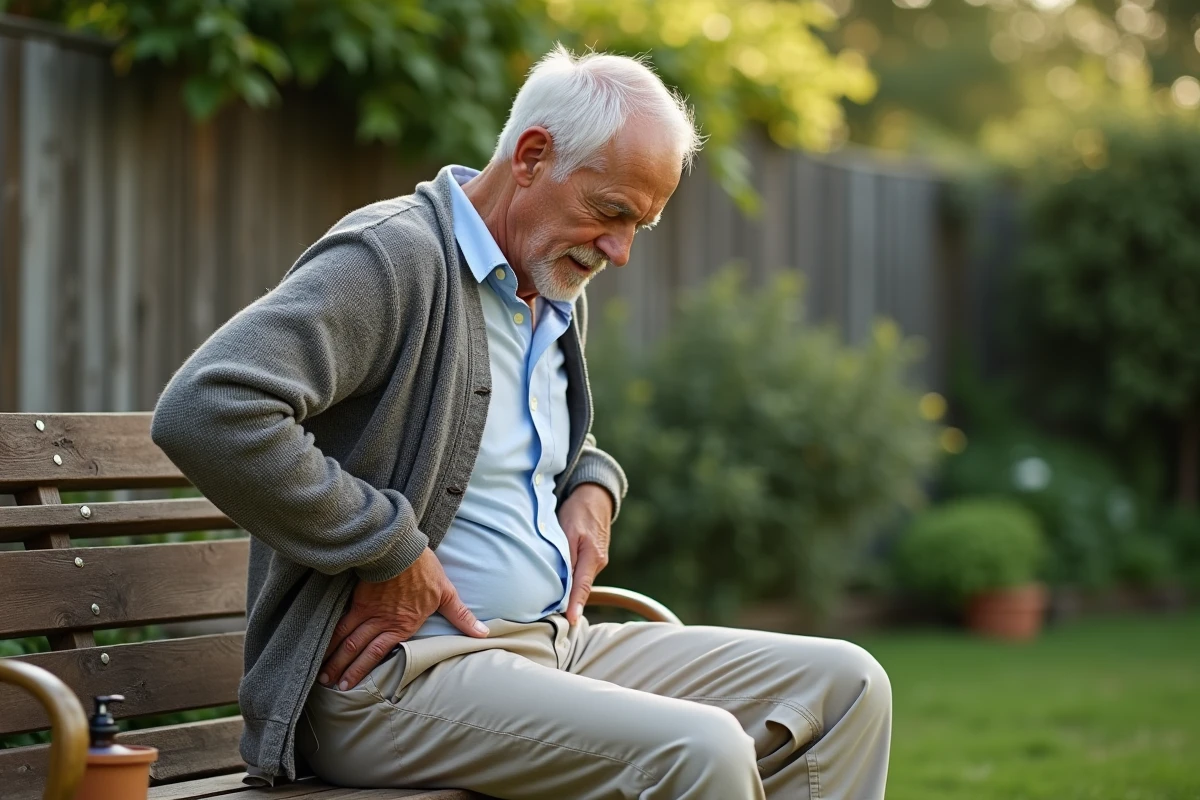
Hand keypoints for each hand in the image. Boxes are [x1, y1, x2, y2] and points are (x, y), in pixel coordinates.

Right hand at [318, 548, 487, 689]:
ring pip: (345, 638)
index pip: (378, 654)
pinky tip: (319, 643)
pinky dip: (329, 634)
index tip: (349, 685)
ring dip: (332, 656)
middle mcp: (381, 621)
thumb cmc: (424, 569)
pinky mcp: (357, 597)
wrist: (401, 547)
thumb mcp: (447, 593)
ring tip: (321, 672)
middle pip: (357, 649)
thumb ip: (462, 616)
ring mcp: (367, 610)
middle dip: (342, 669)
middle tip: (329, 684)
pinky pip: (340, 620)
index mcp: (402, 624)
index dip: (362, 670)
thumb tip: (483, 633)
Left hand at [558, 483, 613, 624]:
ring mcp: (597, 561)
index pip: (583, 586)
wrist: (594, 497)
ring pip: (580, 582)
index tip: (571, 621)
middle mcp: (598, 562)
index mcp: (593, 556)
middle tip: (549, 620)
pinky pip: (580, 575)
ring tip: (549, 608)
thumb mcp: (568, 529)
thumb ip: (565, 554)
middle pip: (581, 589)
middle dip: (568, 604)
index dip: (576, 605)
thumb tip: (561, 580)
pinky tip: (558, 588)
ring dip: (568, 593)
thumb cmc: (578, 511)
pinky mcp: (592, 559)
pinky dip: (570, 582)